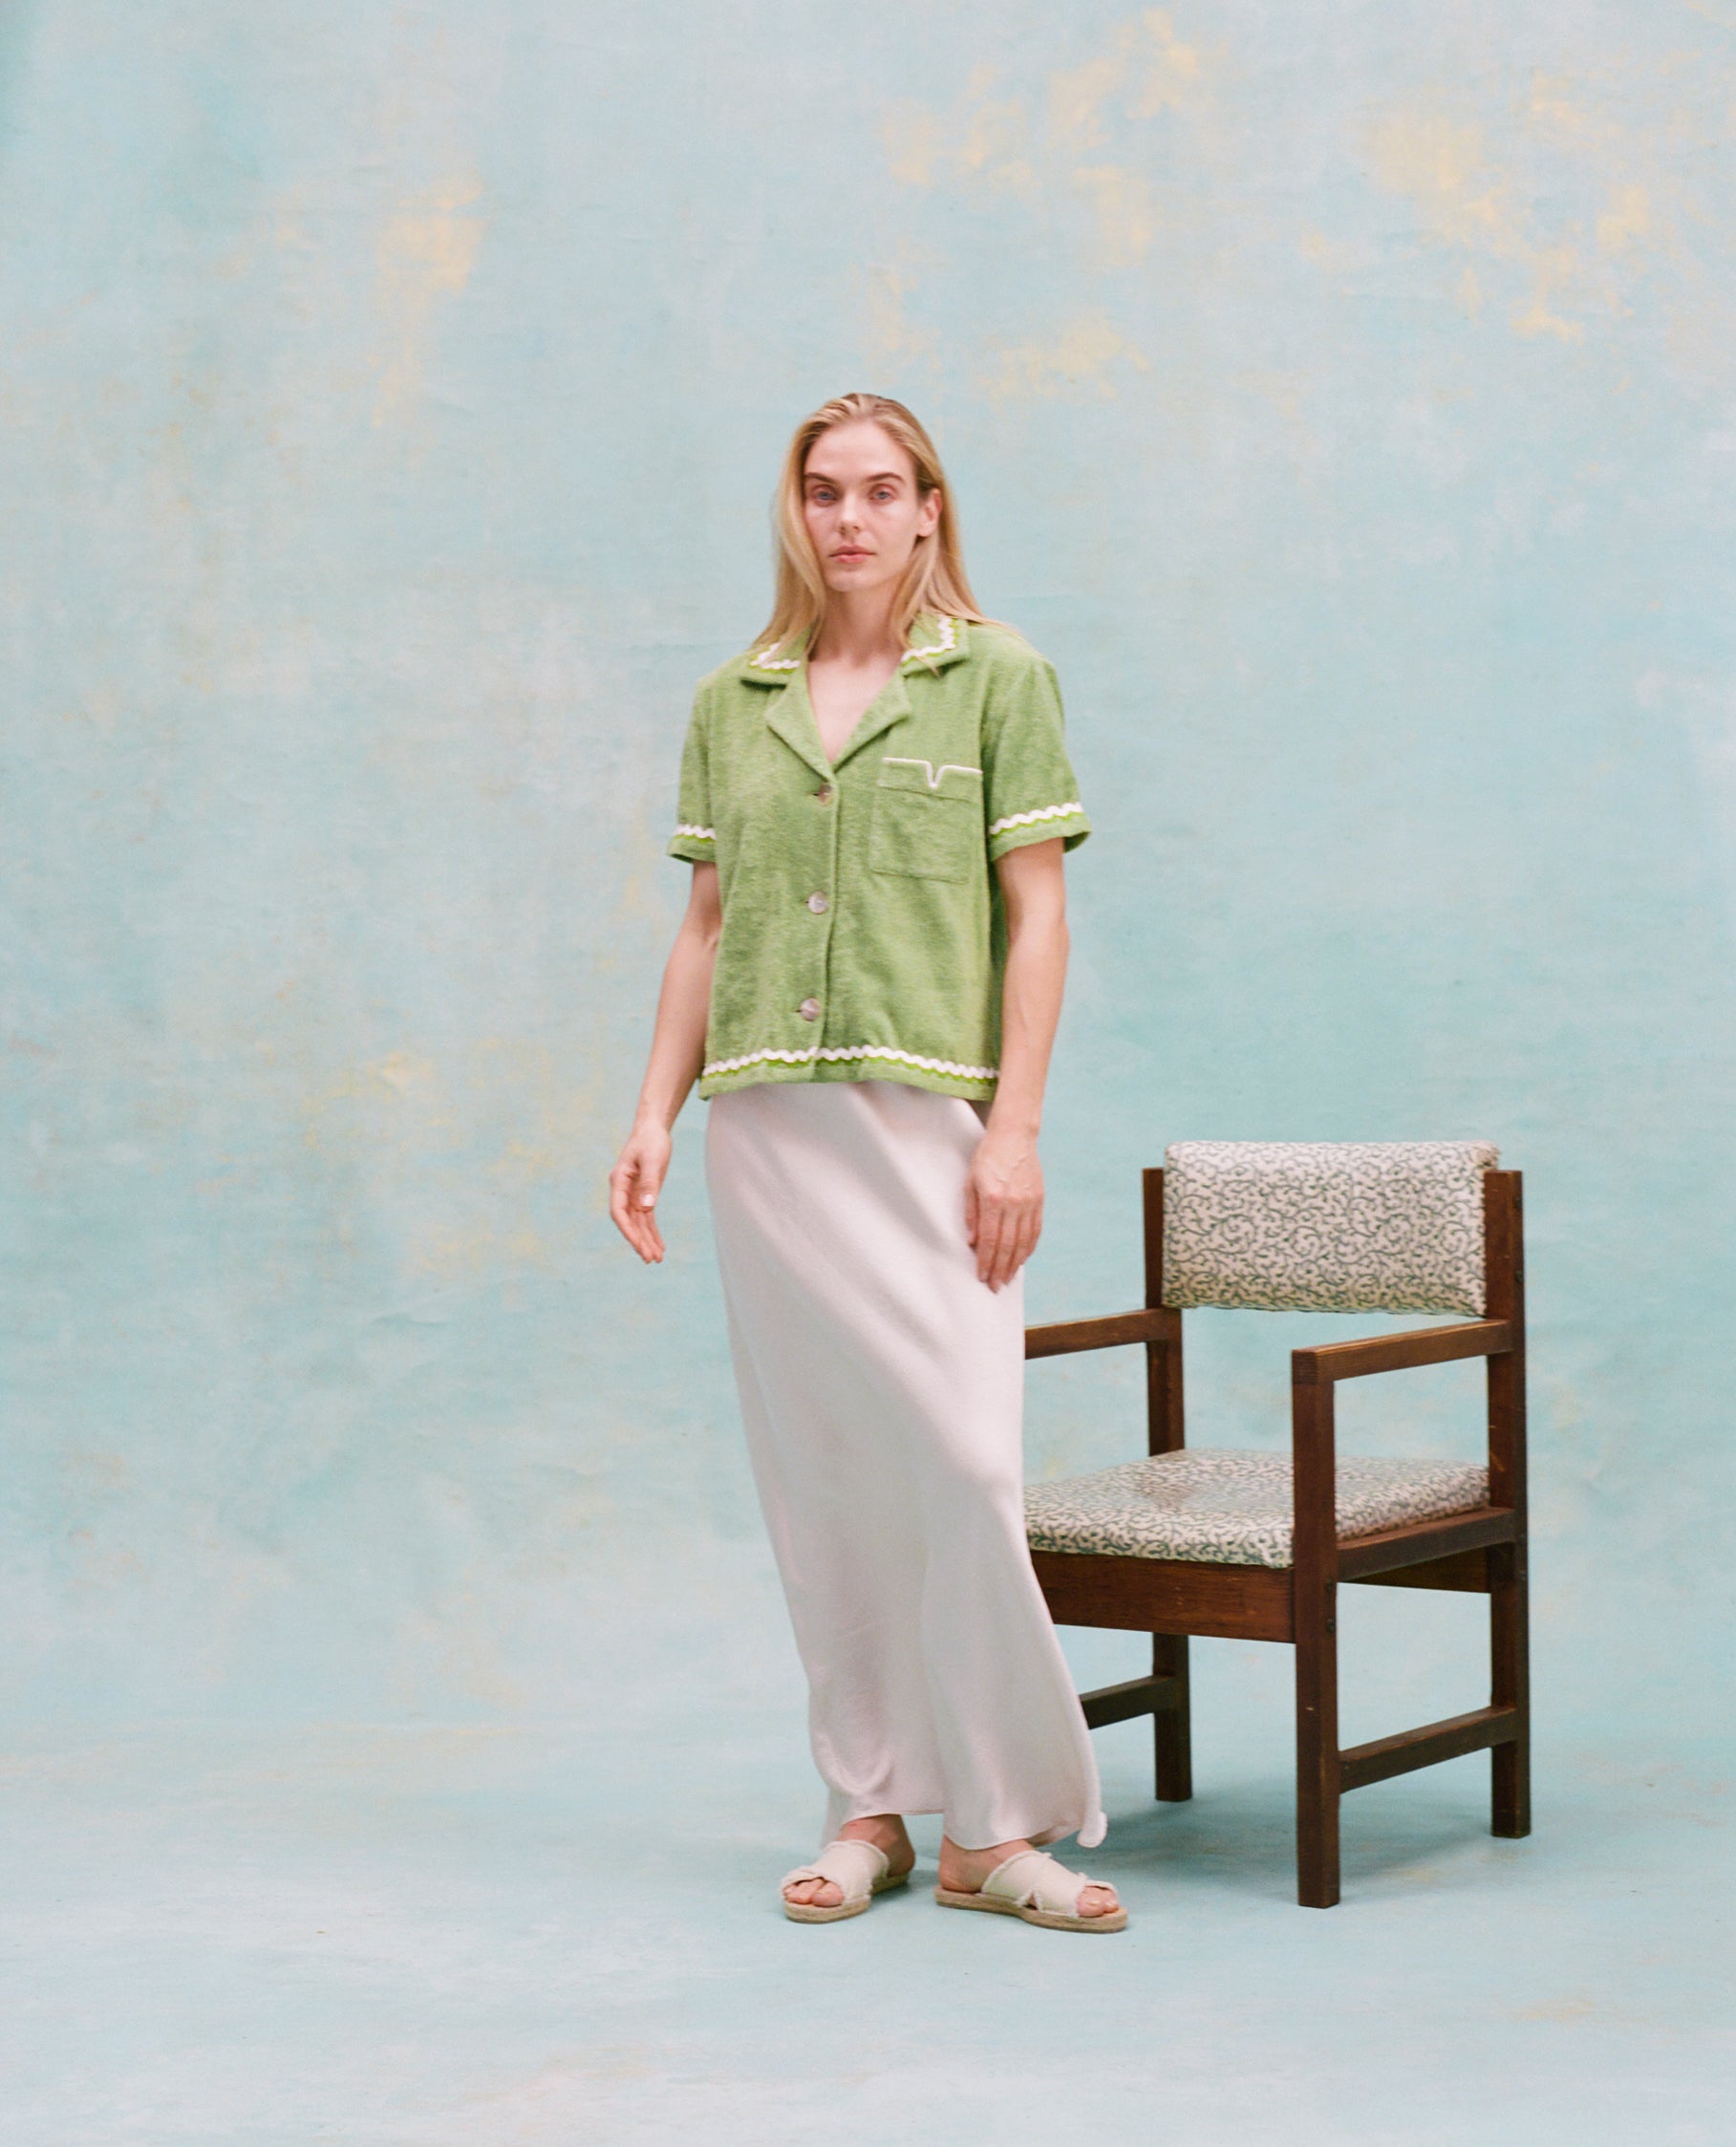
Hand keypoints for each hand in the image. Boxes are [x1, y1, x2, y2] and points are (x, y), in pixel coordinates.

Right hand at [609, 1118, 671, 1262]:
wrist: (652, 1129)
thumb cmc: (651, 1141)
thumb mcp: (652, 1160)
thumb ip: (648, 1183)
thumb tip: (647, 1207)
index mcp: (619, 1181)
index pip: (619, 1212)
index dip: (628, 1230)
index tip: (639, 1245)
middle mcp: (623, 1191)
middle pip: (629, 1222)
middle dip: (639, 1241)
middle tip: (650, 1259)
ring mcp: (633, 1194)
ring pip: (638, 1223)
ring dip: (646, 1240)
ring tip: (656, 1259)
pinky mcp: (644, 1195)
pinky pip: (647, 1218)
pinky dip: (653, 1232)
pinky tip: (659, 1246)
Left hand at [964, 1125, 1042, 1290]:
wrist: (1014, 1136)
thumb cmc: (987, 1158)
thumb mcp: (970, 1182)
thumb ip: (971, 1212)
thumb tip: (971, 1242)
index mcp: (994, 1199)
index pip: (989, 1239)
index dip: (986, 1261)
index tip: (982, 1277)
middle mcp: (1014, 1204)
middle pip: (1008, 1245)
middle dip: (1000, 1269)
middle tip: (995, 1286)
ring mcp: (1029, 1203)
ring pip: (1023, 1241)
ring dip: (1015, 1264)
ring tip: (1007, 1279)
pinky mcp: (1039, 1200)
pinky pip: (1035, 1230)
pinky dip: (1029, 1248)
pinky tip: (1022, 1259)